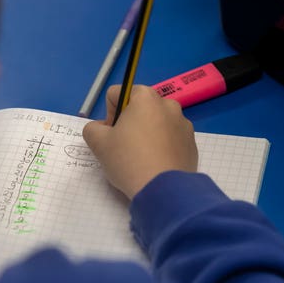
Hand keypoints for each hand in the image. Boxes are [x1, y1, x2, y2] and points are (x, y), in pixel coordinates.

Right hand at [82, 85, 197, 199]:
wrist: (163, 189)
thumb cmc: (128, 160)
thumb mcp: (97, 143)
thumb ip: (92, 128)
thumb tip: (102, 128)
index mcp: (145, 98)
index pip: (117, 93)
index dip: (108, 113)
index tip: (111, 134)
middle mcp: (168, 105)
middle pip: (139, 108)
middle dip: (129, 122)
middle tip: (123, 146)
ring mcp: (184, 124)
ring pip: (156, 123)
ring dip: (146, 134)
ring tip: (140, 158)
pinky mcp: (191, 144)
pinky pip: (170, 139)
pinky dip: (160, 147)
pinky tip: (154, 165)